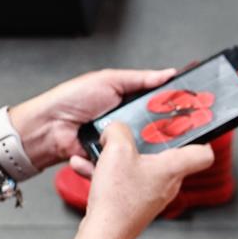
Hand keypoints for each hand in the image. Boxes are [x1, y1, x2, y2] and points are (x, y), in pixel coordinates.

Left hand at [7, 67, 177, 171]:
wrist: (48, 127)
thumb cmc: (71, 99)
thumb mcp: (109, 80)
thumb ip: (139, 79)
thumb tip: (166, 74)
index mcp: (126, 101)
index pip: (156, 104)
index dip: (172, 106)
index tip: (189, 107)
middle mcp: (124, 123)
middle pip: (153, 129)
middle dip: (162, 131)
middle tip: (175, 131)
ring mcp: (117, 143)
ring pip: (141, 149)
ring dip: (143, 148)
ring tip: (146, 144)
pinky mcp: (110, 160)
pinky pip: (124, 163)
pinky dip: (124, 162)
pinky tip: (123, 157)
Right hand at [58, 123, 214, 238]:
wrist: (103, 234)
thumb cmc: (117, 200)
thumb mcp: (116, 150)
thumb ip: (118, 130)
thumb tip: (116, 129)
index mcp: (173, 168)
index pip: (204, 155)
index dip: (201, 139)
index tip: (190, 130)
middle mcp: (167, 184)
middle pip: (165, 156)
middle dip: (143, 143)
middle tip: (129, 135)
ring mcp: (151, 196)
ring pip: (138, 167)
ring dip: (116, 158)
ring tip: (99, 152)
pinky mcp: (135, 205)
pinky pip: (123, 181)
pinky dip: (106, 173)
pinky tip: (85, 166)